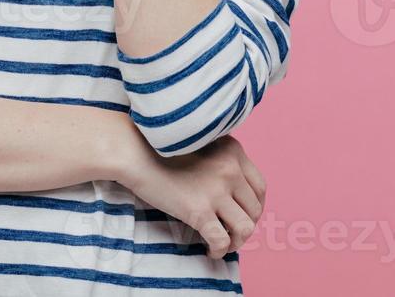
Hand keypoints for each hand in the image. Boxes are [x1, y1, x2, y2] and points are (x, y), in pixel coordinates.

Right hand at [109, 131, 265, 259]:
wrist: (134, 152)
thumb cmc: (160, 148)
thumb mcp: (201, 143)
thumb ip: (221, 159)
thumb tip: (234, 192)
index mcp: (233, 150)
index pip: (260, 186)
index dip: (255, 206)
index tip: (244, 215)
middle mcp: (230, 168)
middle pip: (255, 209)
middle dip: (246, 224)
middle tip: (231, 231)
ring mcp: (216, 190)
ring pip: (245, 228)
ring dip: (238, 241)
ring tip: (225, 243)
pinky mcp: (199, 209)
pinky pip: (222, 240)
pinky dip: (219, 250)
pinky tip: (210, 250)